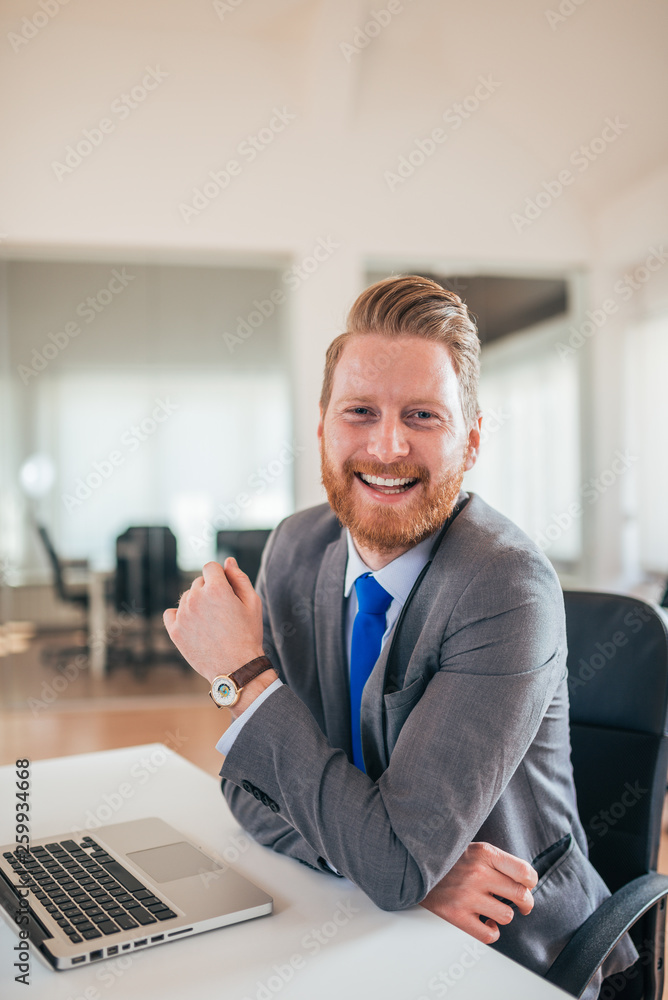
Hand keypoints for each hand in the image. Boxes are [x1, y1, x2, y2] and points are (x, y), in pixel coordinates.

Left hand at [163, 558, 264, 683]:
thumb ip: (239, 578)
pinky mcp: (174, 630)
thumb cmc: (248, 634)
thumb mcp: (253, 603)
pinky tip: (193, 625)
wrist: (236, 668)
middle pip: (199, 582)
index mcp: (216, 588)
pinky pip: (171, 613)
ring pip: (186, 597)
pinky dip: (180, 616)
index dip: (221, 577)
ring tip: (211, 623)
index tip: (227, 591)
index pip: (211, 567)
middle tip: (223, 612)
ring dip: (197, 603)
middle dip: (210, 591)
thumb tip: (228, 561)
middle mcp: (196, 598)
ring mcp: (182, 614)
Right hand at [419, 842, 537, 944]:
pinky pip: (489, 934)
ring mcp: (466, 895)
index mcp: (484, 853)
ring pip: (507, 916)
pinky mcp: (456, 915)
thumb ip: (496, 859)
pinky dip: (491, 932)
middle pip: (521, 895)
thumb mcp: (472, 847)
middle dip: (526, 903)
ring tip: (495, 910)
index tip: (527, 886)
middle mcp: (477, 873)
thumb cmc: (447, 859)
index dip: (531, 882)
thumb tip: (524, 878)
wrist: (412, 865)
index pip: (525, 871)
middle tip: (522, 904)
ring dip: (504, 916)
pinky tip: (485, 922)